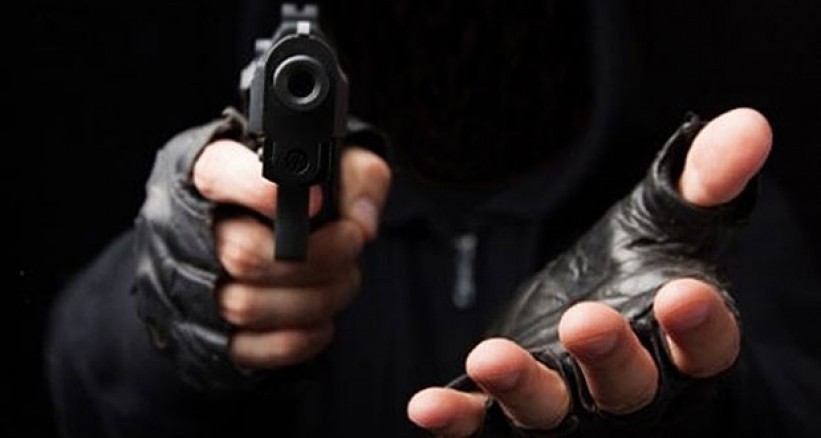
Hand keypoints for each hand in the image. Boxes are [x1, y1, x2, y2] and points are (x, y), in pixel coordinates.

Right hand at [192, 142, 390, 368]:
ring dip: (315, 299)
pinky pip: (251, 349)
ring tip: (343, 278)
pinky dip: (300, 338)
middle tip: (350, 242)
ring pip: (246, 307)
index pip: (217, 175)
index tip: (318, 202)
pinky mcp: (209, 334)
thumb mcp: (335, 165)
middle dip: (317, 258)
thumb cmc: (303, 195)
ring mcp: (192, 285)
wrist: (274, 235)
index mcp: (213, 171)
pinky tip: (322, 317)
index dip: (262, 190)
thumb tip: (360, 224)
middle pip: (242, 255)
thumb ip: (357, 177)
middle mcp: (189, 228)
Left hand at [407, 107, 771, 435]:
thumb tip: (749, 124)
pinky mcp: (511, 405)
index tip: (685, 293)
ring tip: (489, 357)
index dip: (698, 324)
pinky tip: (426, 405)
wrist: (598, 319)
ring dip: (520, 386)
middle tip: (585, 322)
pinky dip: (458, 415)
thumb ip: (706, 182)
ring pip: (549, 408)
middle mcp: (629, 386)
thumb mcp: (673, 223)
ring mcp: (568, 403)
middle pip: (627, 385)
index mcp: (679, 344)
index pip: (705, 346)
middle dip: (608, 355)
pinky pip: (484, 420)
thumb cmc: (645, 274)